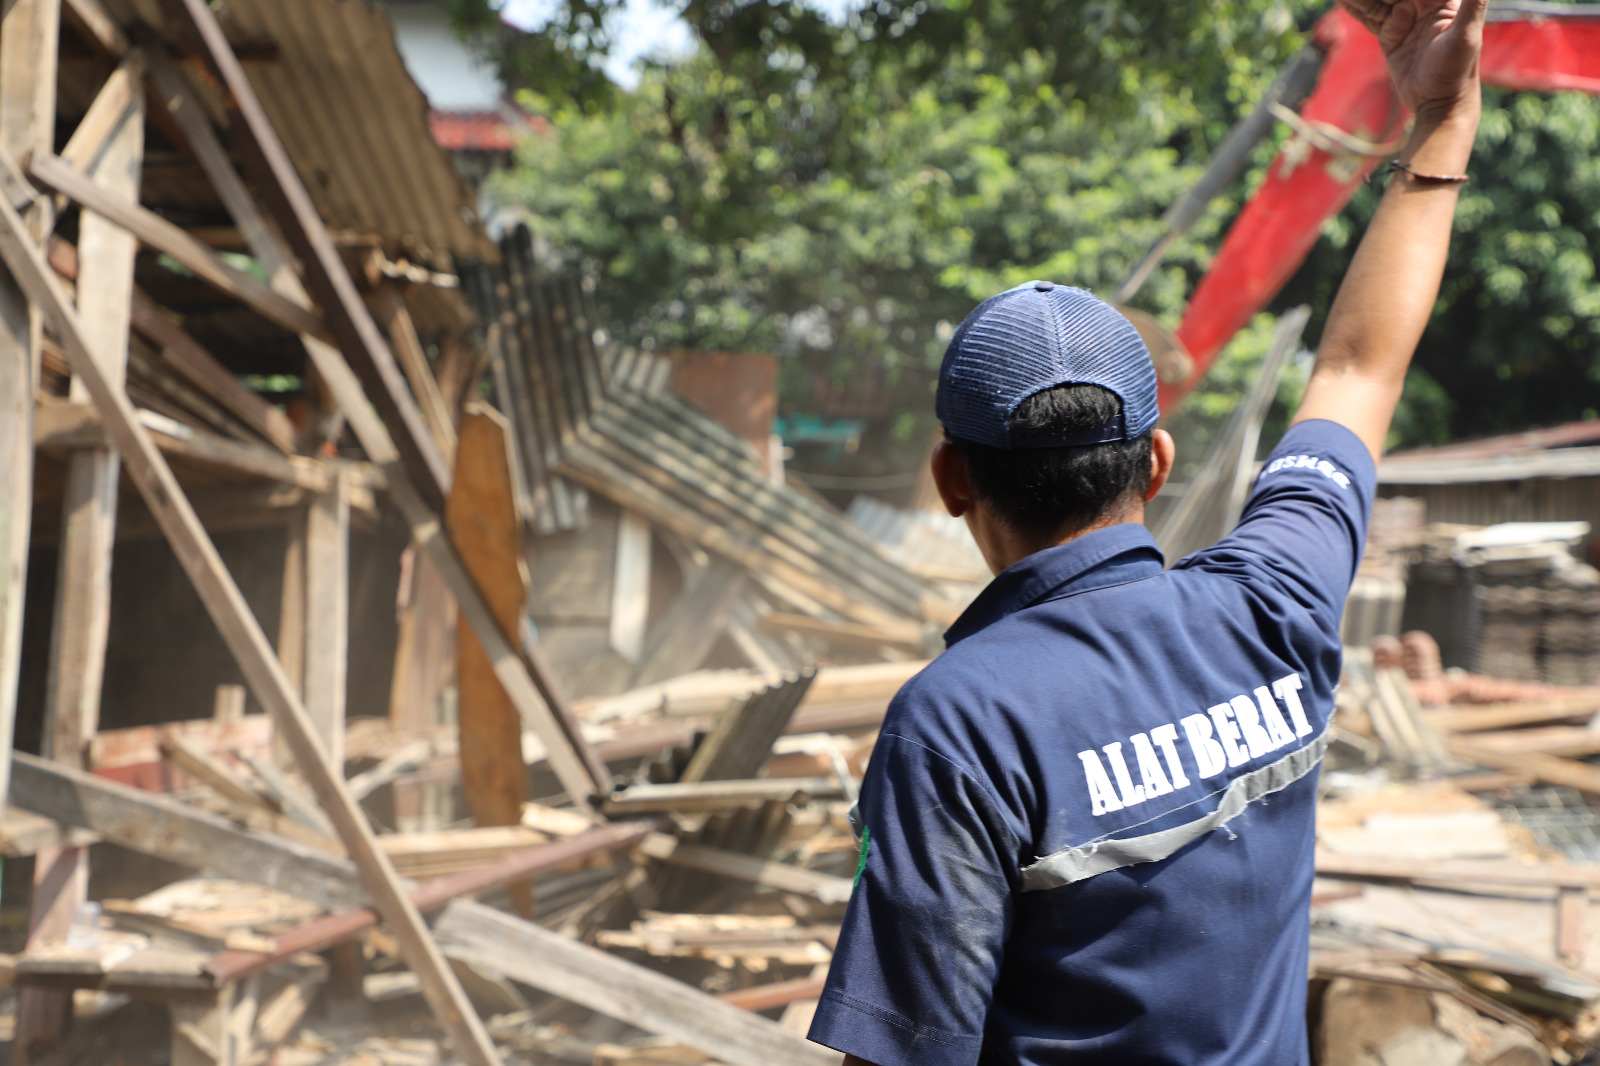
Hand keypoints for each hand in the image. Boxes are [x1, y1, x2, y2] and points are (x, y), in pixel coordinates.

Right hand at [1337, 0, 1486, 115]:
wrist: (1438, 104)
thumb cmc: (1457, 71)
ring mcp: (1405, 19)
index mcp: (1443, 0)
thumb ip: (1473, 3)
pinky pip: (1370, 17)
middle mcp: (1423, 5)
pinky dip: (1356, 9)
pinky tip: (1342, 1)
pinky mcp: (1390, 35)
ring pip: (1379, 0)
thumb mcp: (1466, 36)